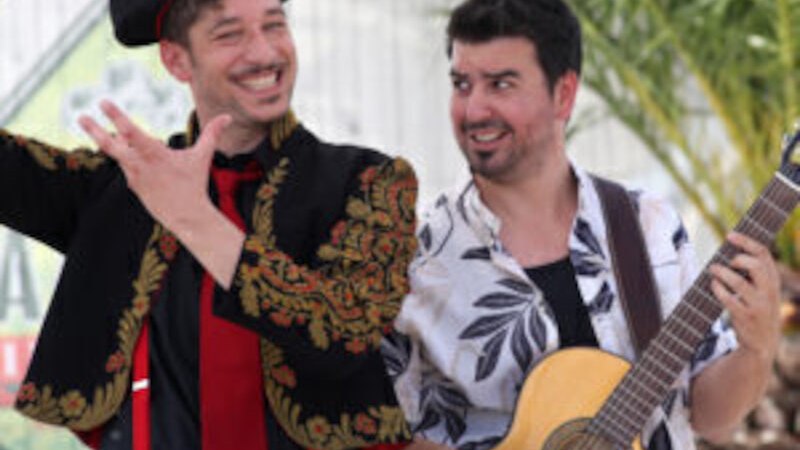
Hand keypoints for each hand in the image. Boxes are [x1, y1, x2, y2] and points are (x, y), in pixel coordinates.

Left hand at [79, 100, 229, 232]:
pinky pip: (127, 166)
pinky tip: (134, 155)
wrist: (186, 215)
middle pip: (111, 145)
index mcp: (155, 154)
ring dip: (112, 141)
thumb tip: (228, 117)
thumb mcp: (202, 157)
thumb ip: (212, 134)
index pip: (130, 131)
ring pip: (118, 154)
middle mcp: (139, 164)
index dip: (115, 116)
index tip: (103, 102)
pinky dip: (129, 157)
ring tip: (101, 129)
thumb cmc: (195, 184)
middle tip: (81, 117)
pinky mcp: (134, 186)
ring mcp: (134, 176)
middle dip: (94, 130)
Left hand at [709, 232, 780, 360]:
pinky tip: (713, 284)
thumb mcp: (762, 290)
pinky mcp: (746, 317)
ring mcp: (759, 305)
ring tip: (713, 269)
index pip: (764, 254)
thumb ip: (753, 272)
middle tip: (728, 261)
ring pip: (740, 283)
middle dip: (739, 259)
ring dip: (723, 273)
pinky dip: (719, 289)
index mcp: (773, 280)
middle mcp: (769, 291)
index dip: (746, 242)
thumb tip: (731, 250)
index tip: (729, 235)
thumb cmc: (756, 309)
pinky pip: (730, 300)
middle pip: (757, 266)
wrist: (763, 343)